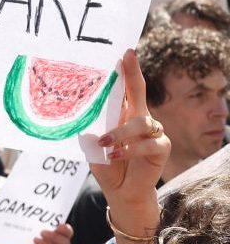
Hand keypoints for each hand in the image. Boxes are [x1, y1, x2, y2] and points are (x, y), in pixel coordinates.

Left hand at [2, 223, 71, 243]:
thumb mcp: (27, 236)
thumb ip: (34, 229)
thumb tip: (34, 218)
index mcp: (56, 239)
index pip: (67, 234)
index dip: (66, 230)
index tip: (59, 226)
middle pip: (65, 243)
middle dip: (55, 237)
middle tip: (42, 232)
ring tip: (35, 240)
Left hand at [91, 49, 168, 234]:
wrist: (120, 190)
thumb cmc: (107, 164)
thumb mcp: (94, 146)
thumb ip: (92, 131)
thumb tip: (81, 123)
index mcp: (124, 114)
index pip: (127, 89)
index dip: (128, 71)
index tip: (126, 52)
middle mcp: (140, 119)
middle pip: (140, 93)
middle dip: (134, 75)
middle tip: (126, 59)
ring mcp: (153, 132)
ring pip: (141, 122)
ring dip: (120, 133)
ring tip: (103, 144)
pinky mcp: (161, 147)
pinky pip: (147, 143)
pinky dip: (128, 149)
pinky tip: (114, 155)